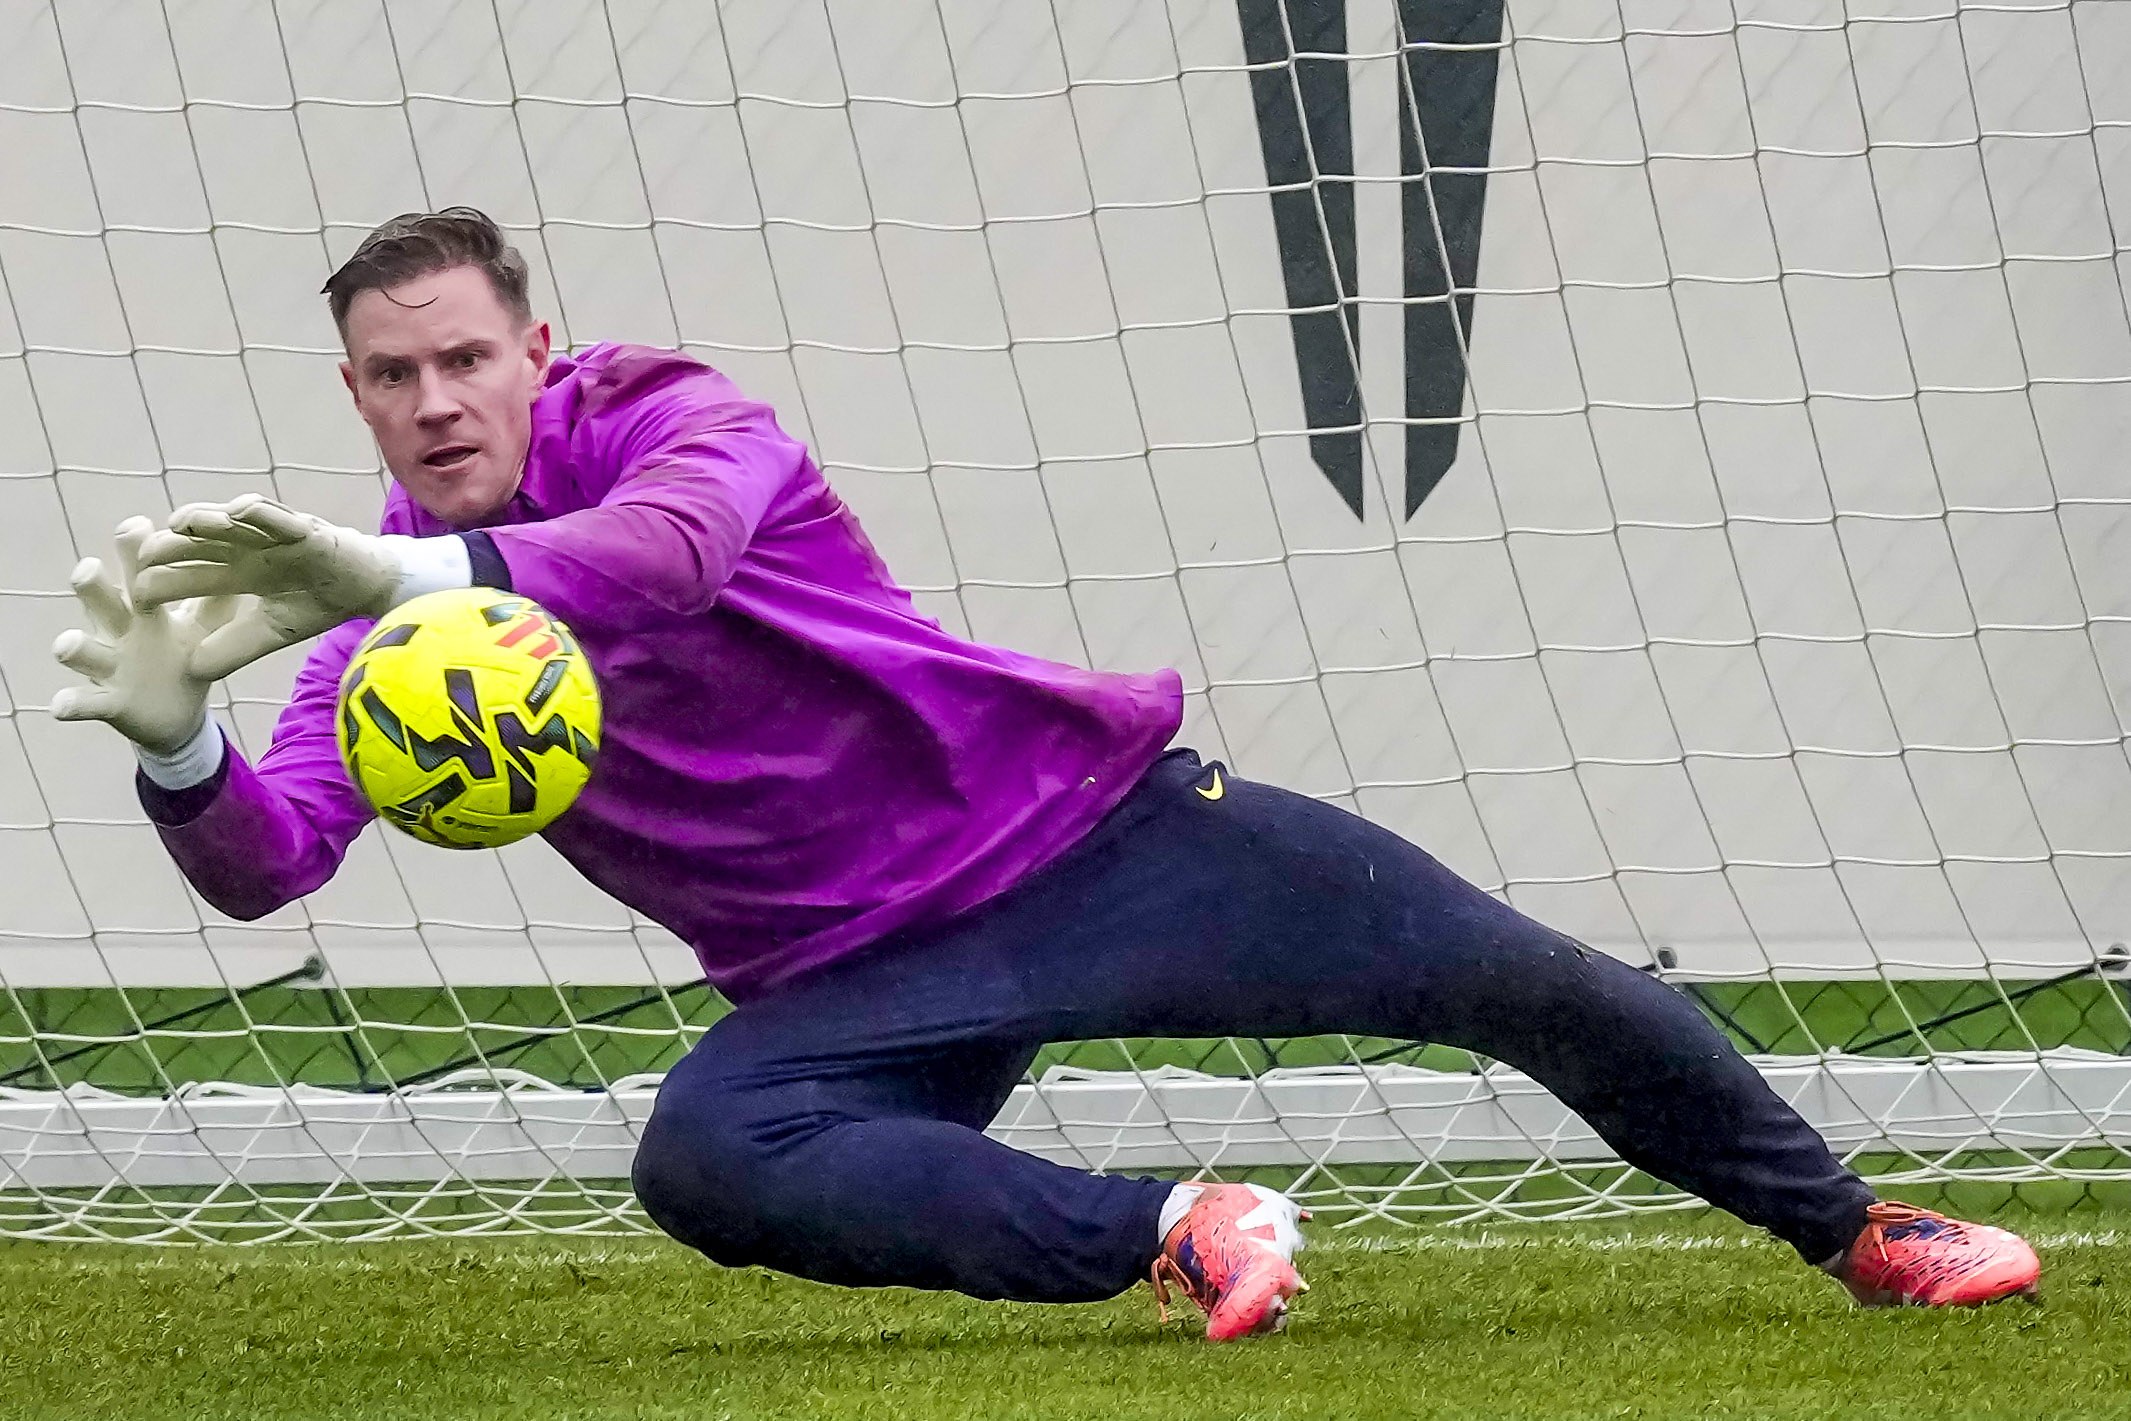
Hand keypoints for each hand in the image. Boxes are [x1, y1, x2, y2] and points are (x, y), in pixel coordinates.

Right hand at [50, 517, 233, 752]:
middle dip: (92, 586)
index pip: (137, 572)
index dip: (134, 550)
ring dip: (74, 646)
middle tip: (87, 568)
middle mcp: (119, 631)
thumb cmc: (184, 656)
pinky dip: (71, 704)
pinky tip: (60, 706)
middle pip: (102, 601)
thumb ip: (220, 596)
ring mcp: (109, 666)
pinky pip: (83, 702)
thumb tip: (246, 552)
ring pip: (84, 650)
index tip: (136, 524)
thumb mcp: (205, 627)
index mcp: (145, 609)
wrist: (175, 714)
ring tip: (67, 645)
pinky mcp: (107, 701)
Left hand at [131, 494, 402, 675]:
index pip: (193, 573)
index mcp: (238, 572)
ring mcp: (272, 535)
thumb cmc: (318, 604)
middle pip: (202, 543)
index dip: (167, 580)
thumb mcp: (271, 633)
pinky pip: (278, 516)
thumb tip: (191, 670)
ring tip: (181, 522)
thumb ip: (234, 647)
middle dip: (173, 545)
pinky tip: (239, 510)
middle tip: (144, 553)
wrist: (365, 590)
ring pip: (231, 523)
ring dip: (206, 519)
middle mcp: (248, 548)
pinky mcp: (304, 528)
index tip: (139, 594)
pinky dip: (260, 511)